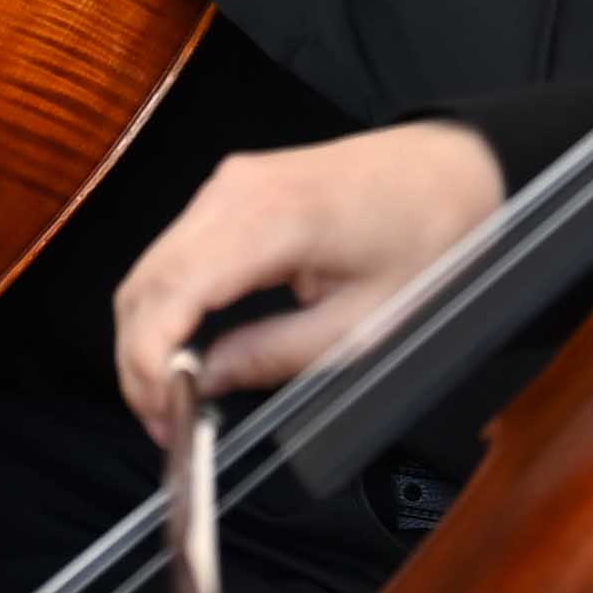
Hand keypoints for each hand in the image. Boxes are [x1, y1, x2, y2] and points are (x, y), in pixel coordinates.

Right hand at [108, 123, 507, 447]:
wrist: (455, 170)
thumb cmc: (426, 242)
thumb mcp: (363, 325)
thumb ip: (273, 355)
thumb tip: (204, 381)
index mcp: (270, 219)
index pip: (172, 290)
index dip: (148, 359)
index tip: (161, 416)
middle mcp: (232, 190)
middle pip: (146, 279)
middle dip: (138, 358)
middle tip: (162, 422)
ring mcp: (227, 183)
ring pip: (152, 265)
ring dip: (147, 332)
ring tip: (172, 394)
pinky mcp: (232, 188)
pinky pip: (176, 250)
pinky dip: (167, 302)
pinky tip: (185, 346)